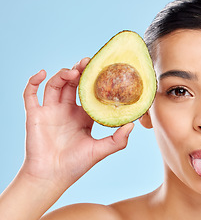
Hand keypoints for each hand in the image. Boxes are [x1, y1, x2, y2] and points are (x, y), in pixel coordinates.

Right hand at [21, 57, 133, 188]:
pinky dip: (33, 82)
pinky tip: (42, 73)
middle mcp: (67, 110)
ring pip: (55, 85)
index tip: (101, 70)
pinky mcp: (35, 114)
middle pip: (72, 84)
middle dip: (79, 72)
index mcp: (83, 116)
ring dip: (62, 74)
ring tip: (73, 71)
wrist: (52, 177)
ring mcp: (50, 111)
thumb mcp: (99, 151)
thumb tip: (132, 125)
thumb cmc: (75, 165)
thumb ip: (117, 140)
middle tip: (87, 63)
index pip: (89, 92)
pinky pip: (30, 94)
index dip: (94, 81)